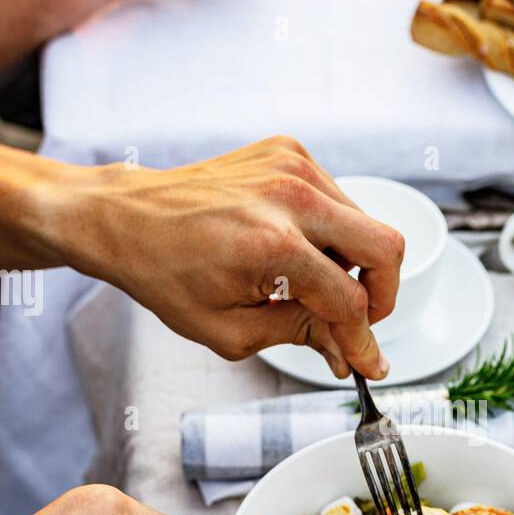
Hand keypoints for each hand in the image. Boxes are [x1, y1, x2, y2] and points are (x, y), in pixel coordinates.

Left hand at [46, 137, 404, 378]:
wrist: (126, 218)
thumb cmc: (166, 274)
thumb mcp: (231, 330)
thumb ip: (300, 336)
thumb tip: (348, 351)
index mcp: (274, 246)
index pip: (350, 301)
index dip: (363, 341)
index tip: (368, 362)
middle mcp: (290, 197)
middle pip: (385, 248)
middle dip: (382, 295)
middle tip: (357, 320)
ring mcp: (292, 167)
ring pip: (366, 224)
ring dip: (351, 263)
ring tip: (307, 284)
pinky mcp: (289, 152)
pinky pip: (338, 200)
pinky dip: (329, 232)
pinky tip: (293, 249)